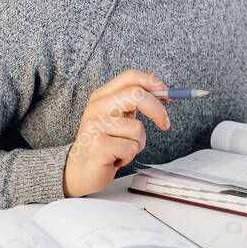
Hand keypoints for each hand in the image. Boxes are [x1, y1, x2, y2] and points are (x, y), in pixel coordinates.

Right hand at [63, 69, 170, 197]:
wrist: (79, 170)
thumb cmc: (103, 143)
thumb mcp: (117, 117)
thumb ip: (134, 103)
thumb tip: (164, 93)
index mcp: (102, 96)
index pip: (130, 77)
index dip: (152, 82)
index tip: (167, 95)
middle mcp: (97, 107)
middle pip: (136, 95)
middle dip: (157, 110)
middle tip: (165, 124)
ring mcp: (96, 125)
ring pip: (137, 128)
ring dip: (137, 143)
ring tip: (122, 148)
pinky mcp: (98, 145)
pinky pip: (131, 147)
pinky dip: (129, 156)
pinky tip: (115, 158)